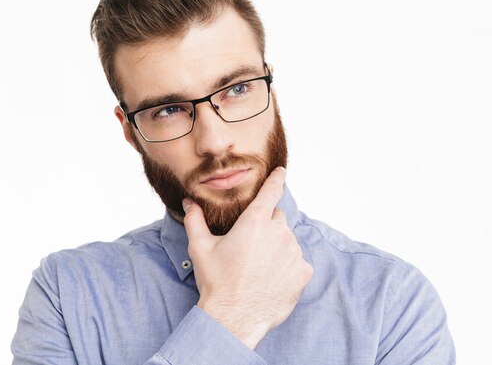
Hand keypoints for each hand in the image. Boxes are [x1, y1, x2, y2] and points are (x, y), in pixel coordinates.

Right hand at [182, 167, 312, 349]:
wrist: (234, 318)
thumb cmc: (216, 283)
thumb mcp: (200, 249)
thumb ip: (195, 221)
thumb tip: (189, 203)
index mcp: (255, 222)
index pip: (271, 191)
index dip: (277, 179)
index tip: (281, 171)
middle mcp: (278, 233)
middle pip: (277, 218)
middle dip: (266, 226)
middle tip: (250, 247)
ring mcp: (293, 252)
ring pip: (288, 240)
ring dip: (277, 247)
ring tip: (258, 267)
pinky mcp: (303, 271)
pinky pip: (298, 261)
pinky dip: (288, 266)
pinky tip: (271, 279)